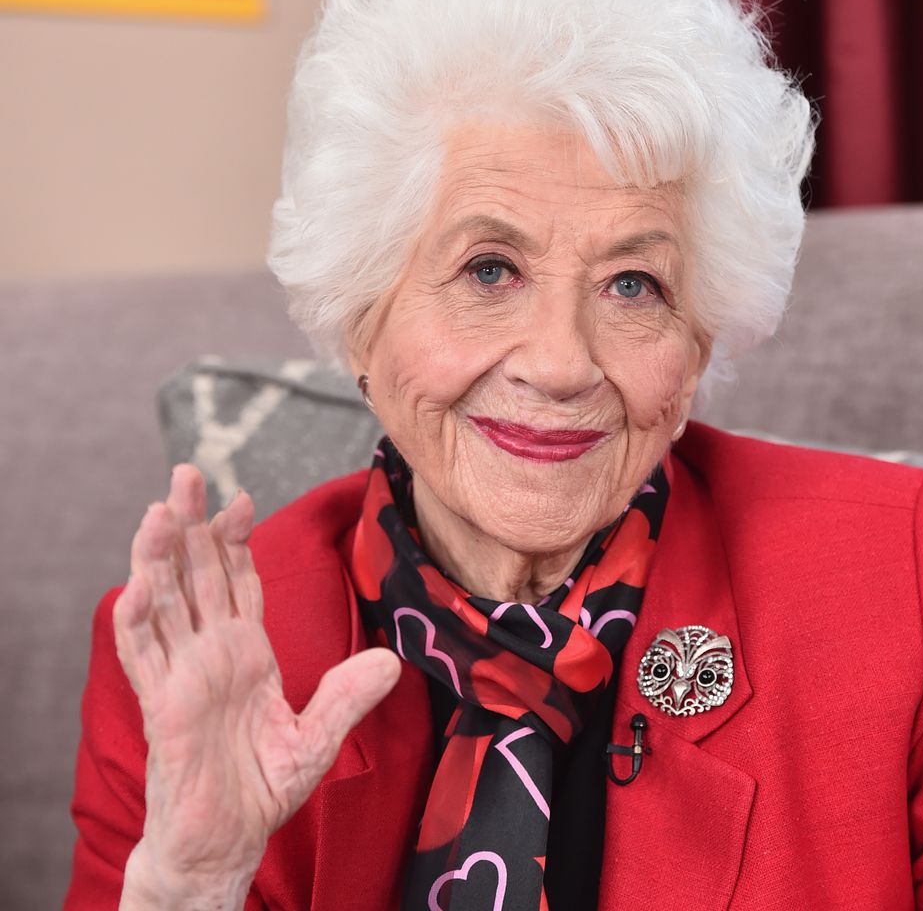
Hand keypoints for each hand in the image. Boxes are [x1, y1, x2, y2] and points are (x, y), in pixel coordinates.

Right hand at [113, 465, 399, 901]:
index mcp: (246, 653)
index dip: (236, 541)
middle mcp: (211, 654)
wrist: (228, 840)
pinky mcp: (162, 707)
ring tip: (158, 510)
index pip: (237, 582)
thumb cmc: (264, 788)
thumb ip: (348, 697)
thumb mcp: (318, 738)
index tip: (242, 499)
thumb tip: (392, 661)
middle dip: (191, 525)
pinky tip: (138, 585)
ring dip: (158, 558)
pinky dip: (138, 621)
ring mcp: (182, 676)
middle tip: (187, 473)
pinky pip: (144, 657)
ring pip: (165, 604)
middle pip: (196, 576)